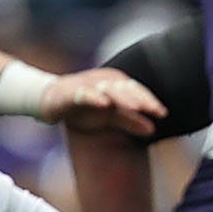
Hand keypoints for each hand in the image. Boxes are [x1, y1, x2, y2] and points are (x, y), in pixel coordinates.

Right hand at [42, 67, 166, 136]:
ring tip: (136, 107)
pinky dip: (94, 97)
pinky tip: (104, 103)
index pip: (137, 91)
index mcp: (116, 84)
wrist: (50, 100)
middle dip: (141, 99)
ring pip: (108, 89)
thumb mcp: (109, 116)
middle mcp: (104, 81)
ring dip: (123, 97)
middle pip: (126, 89)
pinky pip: (84, 94)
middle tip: (155, 110)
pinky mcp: (70, 92)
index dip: (150, 101)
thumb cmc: (85, 107)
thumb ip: (130, 121)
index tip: (162, 113)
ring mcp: (87, 85)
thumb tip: (153, 130)